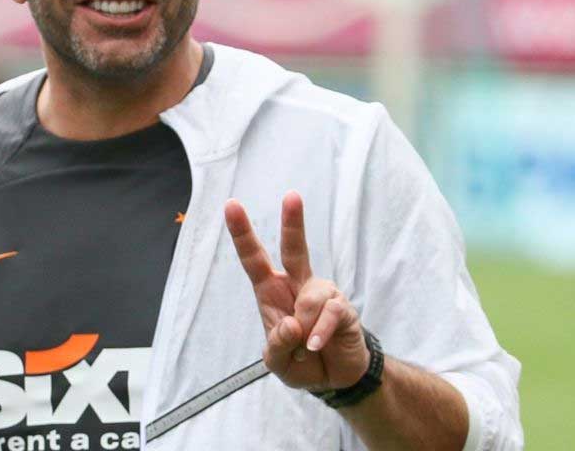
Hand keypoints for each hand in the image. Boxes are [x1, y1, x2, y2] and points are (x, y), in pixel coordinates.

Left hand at [224, 191, 369, 390]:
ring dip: (305, 326)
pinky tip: (316, 344)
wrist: (335, 378)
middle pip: (294, 248)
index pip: (253, 258)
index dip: (242, 233)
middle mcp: (297, 284)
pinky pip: (331, 313)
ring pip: (310, 296)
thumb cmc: (301, 361)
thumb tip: (292, 324)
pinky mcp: (343, 308)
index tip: (231, 205)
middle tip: (292, 196)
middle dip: (293, 222)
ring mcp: (322, 294)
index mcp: (271, 291)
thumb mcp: (277, 361)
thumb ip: (277, 344)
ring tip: (305, 346)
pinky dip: (320, 332)